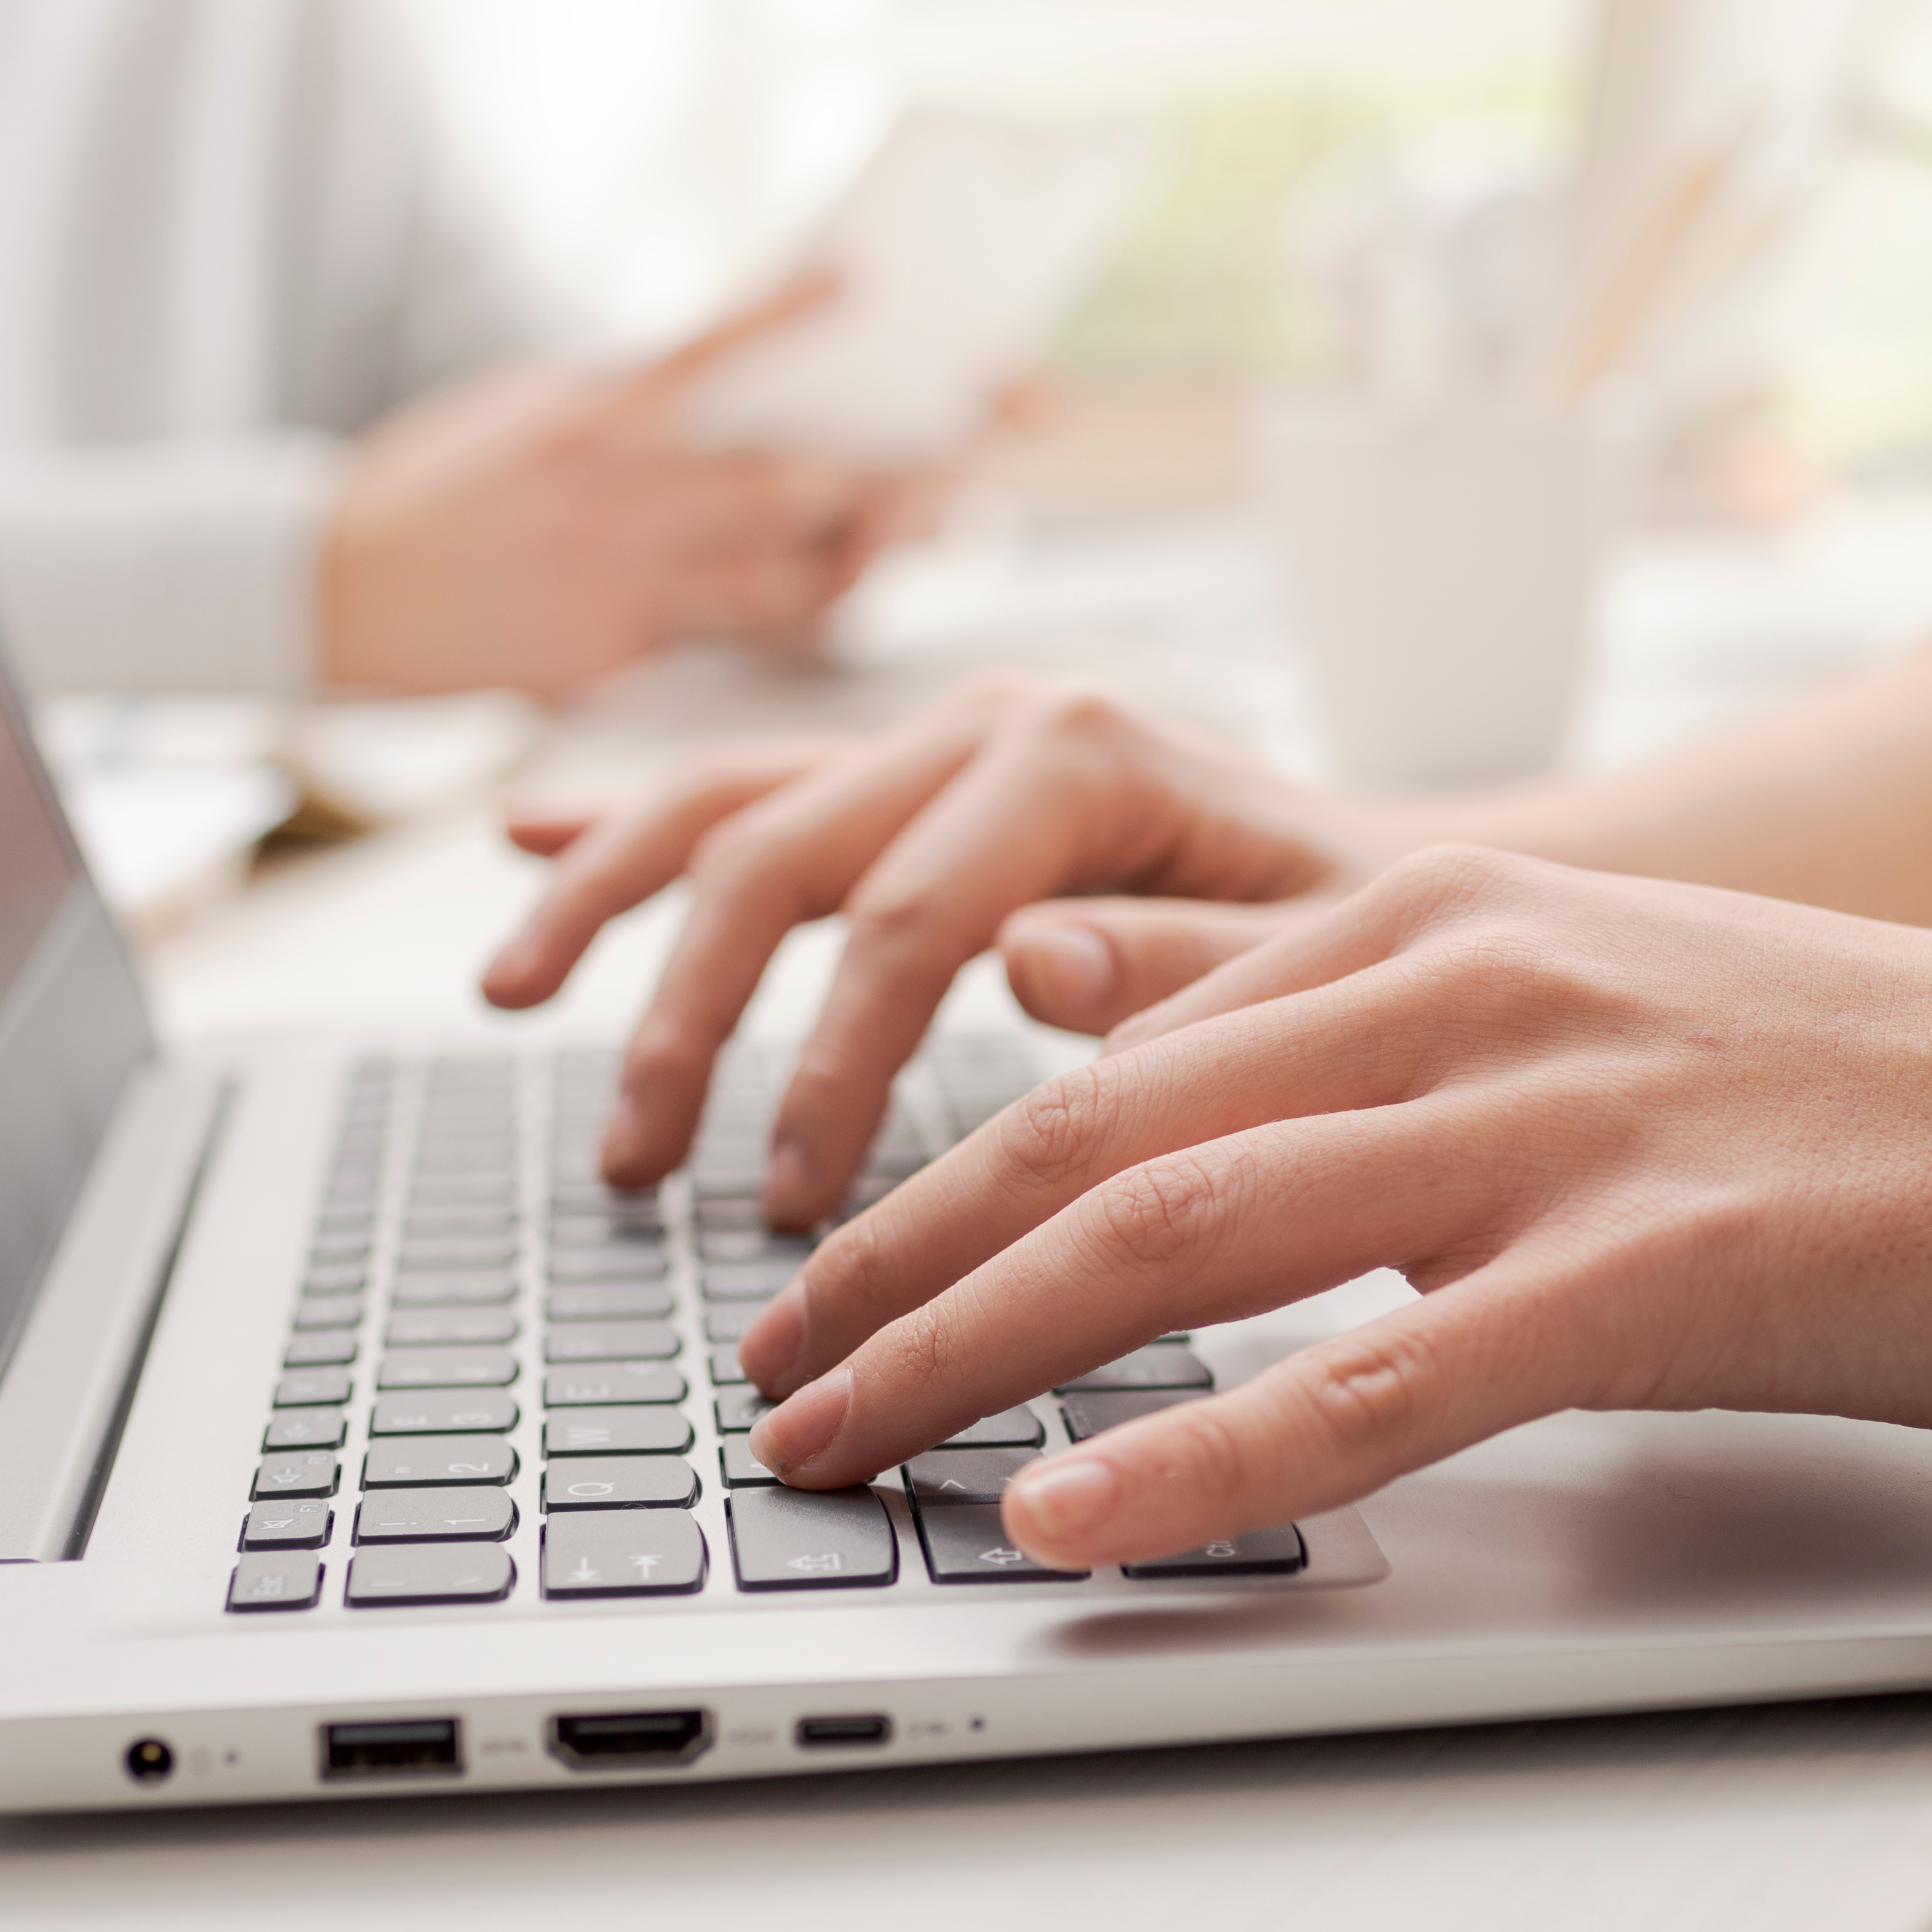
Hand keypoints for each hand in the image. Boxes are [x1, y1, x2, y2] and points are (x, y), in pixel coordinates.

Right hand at [319, 284, 927, 699]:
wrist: (326, 591)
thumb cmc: (445, 482)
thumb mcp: (532, 404)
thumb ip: (637, 390)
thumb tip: (744, 352)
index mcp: (591, 416)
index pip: (708, 350)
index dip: (790, 314)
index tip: (862, 279)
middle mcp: (610, 498)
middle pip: (783, 487)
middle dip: (889, 476)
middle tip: (971, 459)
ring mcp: (610, 589)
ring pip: (777, 585)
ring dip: (863, 559)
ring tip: (930, 531)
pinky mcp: (601, 664)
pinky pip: (714, 642)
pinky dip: (771, 613)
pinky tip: (826, 591)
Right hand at [480, 675, 1391, 1217]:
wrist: (1418, 878)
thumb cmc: (1379, 946)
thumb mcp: (1323, 965)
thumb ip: (1183, 960)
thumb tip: (1018, 960)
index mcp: (1084, 751)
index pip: (905, 919)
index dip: (832, 1071)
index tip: (801, 1213)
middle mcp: (991, 718)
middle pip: (780, 850)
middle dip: (691, 1015)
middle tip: (643, 1170)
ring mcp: (937, 738)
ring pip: (730, 801)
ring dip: (611, 906)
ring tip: (513, 1008)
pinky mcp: (907, 775)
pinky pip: (745, 786)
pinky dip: (628, 817)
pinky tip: (525, 842)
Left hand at [732, 844, 1931, 1569]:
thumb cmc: (1878, 1093)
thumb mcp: (1562, 984)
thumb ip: (1304, 984)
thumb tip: (1064, 981)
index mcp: (1436, 916)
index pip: (1094, 1046)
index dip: (915, 1167)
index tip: (801, 1264)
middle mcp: (1467, 987)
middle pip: (1091, 1131)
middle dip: (889, 1265)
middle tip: (762, 1381)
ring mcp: (1559, 1124)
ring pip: (1184, 1231)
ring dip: (976, 1349)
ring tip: (835, 1447)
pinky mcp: (1656, 1273)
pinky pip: (1378, 1378)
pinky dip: (1205, 1453)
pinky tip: (1077, 1517)